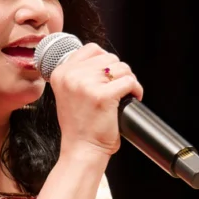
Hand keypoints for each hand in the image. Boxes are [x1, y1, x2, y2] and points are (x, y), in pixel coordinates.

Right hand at [47, 42, 144, 156]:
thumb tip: (103, 59)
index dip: (106, 60)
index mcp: (61, 72)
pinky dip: (136, 90)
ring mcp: (87, 84)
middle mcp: (72, 75)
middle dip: (119, 72)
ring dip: (129, 80)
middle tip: (119, 87)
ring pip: (122, 68)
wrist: (81, 149)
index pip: (92, 48)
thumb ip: (79, 74)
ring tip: (125, 94)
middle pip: (110, 57)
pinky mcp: (103, 95)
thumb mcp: (68, 93)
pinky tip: (133, 98)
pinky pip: (129, 82)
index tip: (110, 74)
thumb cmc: (80, 126)